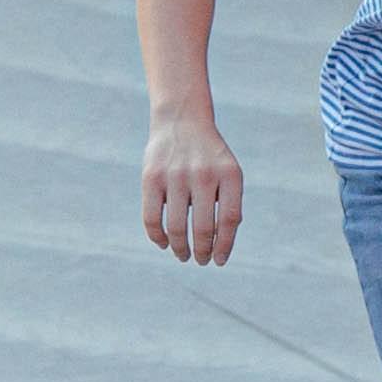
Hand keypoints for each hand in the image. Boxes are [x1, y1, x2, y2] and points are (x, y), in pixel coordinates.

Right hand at [142, 115, 245, 263]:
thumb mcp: (229, 173)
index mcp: (229, 174)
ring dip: (180, 248)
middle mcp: (203, 174)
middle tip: (201, 260)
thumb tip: (220, 245)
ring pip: (176, 227)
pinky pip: (152, 218)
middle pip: (203, 227)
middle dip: (202, 252)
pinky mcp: (151, 177)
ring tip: (183, 256)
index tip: (219, 261)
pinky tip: (164, 244)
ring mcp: (175, 175)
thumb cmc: (209, 156)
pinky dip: (157, 237)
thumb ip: (230, 204)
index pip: (229, 220)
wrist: (182, 120)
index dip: (224, 246)